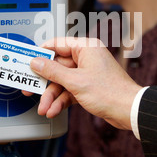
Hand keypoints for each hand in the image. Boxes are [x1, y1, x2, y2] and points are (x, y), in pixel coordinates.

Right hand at [26, 37, 141, 129]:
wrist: (128, 111)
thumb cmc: (111, 92)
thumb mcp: (75, 81)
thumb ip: (53, 71)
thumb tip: (37, 62)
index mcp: (86, 48)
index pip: (57, 45)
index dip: (41, 53)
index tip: (28, 60)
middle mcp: (87, 57)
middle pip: (58, 66)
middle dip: (45, 83)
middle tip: (30, 89)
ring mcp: (88, 73)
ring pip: (63, 81)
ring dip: (52, 96)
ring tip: (44, 108)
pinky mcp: (89, 86)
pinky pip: (70, 90)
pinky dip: (62, 100)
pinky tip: (54, 110)